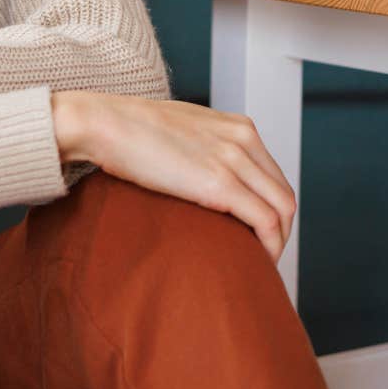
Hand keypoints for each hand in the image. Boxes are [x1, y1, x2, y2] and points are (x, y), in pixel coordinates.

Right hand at [50, 91, 296, 262]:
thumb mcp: (181, 132)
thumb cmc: (128, 132)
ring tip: (258, 265)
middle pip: (283, 194)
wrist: (104, 123)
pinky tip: (254, 262)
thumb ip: (201, 150)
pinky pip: (265, 220)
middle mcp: (244, 139)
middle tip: (261, 257)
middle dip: (280, 231)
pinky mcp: (220, 183)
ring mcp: (234, 160)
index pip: (273, 176)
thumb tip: (197, 178)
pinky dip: (268, 245)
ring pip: (282, 209)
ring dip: (277, 242)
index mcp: (238, 127)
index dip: (270, 210)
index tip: (257, 235)